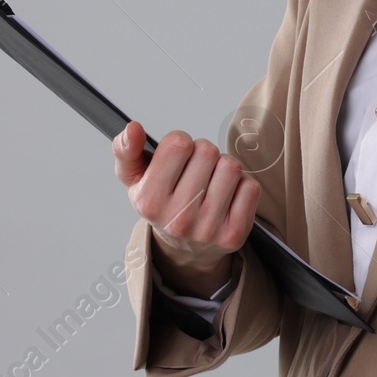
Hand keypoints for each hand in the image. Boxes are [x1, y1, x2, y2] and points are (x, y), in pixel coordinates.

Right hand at [113, 120, 259, 296]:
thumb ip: (126, 150)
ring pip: (231, 166)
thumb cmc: (162, 203)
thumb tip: (132, 128)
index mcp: (149, 201)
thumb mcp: (135, 178)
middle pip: (207, 151)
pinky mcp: (234, 234)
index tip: (178, 156)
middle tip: (197, 170)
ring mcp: (207, 229)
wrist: (184, 247)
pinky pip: (250, 186)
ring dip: (224, 167)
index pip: (178, 143)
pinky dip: (242, 184)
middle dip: (204, 153)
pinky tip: (228, 196)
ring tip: (212, 181)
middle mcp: (177, 218)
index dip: (181, 142)